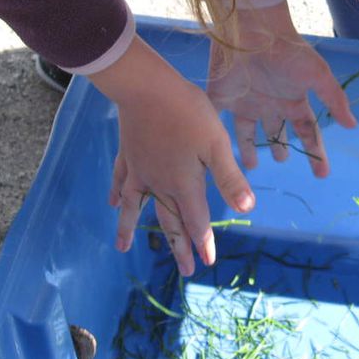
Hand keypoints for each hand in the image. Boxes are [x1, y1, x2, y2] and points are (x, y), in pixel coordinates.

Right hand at [88, 36, 253, 275]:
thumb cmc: (188, 112)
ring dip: (131, 228)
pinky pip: (121, 181)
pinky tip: (113, 204)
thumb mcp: (216, 143)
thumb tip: (246, 208)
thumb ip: (229, 178)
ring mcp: (140, 170)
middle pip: (169, 220)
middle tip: (184, 270)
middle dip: (178, 246)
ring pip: (136, 207)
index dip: (202, 242)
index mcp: (184, 183)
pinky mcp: (128, 154)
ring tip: (123, 248)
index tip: (207, 262)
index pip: (196, 220)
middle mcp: (159, 183)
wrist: (147, 88)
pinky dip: (118, 195)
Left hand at [207, 1, 356, 177]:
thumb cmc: (288, 51)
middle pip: (276, 132)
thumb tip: (353, 125)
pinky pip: (217, 119)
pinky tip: (213, 151)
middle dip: (279, 148)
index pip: (307, 131)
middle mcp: (270, 104)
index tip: (322, 174)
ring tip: (250, 167)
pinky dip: (215, 135)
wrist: (252, 29)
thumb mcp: (317, 75)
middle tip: (280, 162)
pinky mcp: (221, 97)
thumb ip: (334, 100)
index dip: (315, 152)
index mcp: (293, 100)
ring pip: (247, 132)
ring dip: (249, 149)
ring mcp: (245, 101)